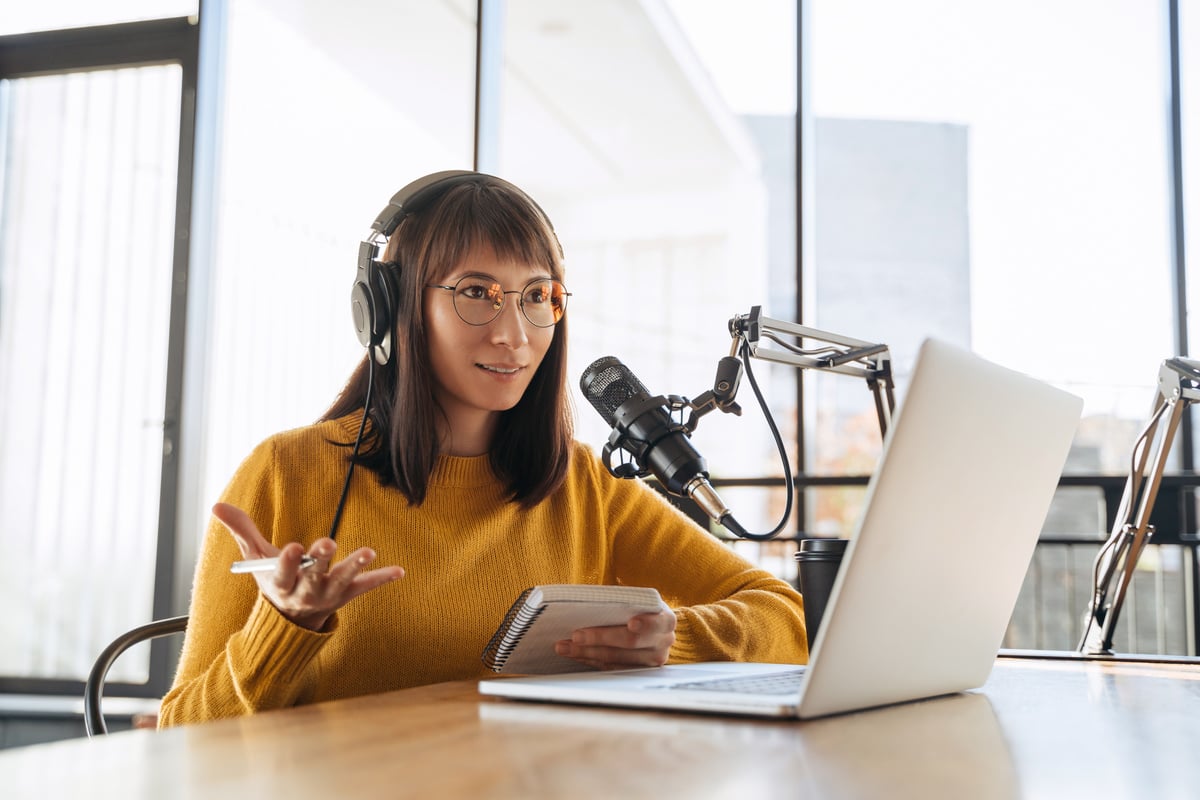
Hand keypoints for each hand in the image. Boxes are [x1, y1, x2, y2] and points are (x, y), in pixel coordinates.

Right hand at [213, 502, 403, 631]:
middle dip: (321, 560)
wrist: (290, 619)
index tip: (295, 546)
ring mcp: (328, 595)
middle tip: (329, 543)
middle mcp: (306, 592)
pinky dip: (382, 579)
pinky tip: (399, 571)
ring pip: (342, 581)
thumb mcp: (255, 558)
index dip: (289, 561)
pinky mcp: (347, 595)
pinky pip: (366, 587)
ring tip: (369, 552)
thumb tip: (216, 504)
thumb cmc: (273, 579)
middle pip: (314, 577)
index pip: (284, 573)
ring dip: (355, 567)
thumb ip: (241, 530)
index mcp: (281, 583)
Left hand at [553, 610, 676, 669]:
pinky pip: (611, 668)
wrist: (651, 625)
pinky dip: (591, 660)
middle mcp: (663, 642)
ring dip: (587, 652)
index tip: (631, 623)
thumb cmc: (639, 608)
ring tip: (564, 646)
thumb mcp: (638, 600)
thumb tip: (587, 601)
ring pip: (616, 658)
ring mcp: (651, 661)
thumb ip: (623, 601)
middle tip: (576, 635)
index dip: (645, 624)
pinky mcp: (637, 672)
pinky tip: (575, 654)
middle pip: (630, 642)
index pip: (657, 623)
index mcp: (666, 620)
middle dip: (600, 638)